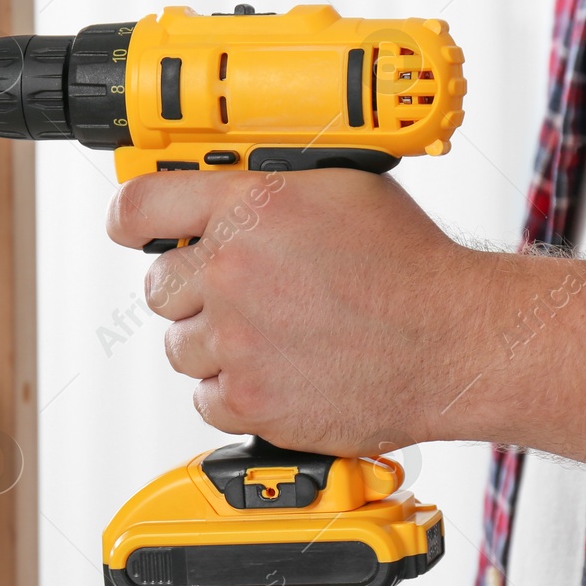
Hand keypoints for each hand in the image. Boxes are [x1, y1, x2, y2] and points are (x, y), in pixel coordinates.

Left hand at [106, 169, 489, 455]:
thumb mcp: (338, 187)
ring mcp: (237, 340)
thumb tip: (222, 186)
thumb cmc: (410, 265)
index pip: (140, 205)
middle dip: (193, 290)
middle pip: (158, 287)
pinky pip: (206, 398)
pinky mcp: (249, 400)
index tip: (133, 228)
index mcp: (250, 207)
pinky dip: (236, 391)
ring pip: (180, 347)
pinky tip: (283, 370)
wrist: (454, 341)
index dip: (131, 219)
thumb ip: (267, 186)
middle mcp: (232, 271)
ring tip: (275, 335)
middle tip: (244, 292)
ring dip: (215, 344)